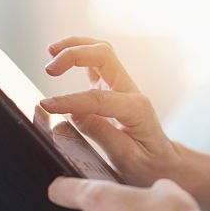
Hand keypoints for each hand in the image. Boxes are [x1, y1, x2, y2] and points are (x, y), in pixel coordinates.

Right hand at [40, 37, 182, 186]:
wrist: (162, 162)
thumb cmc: (147, 164)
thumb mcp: (127, 159)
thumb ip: (101, 135)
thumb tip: (75, 114)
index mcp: (137, 109)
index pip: (98, 98)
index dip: (70, 100)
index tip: (47, 106)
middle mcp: (131, 92)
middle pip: (104, 55)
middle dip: (74, 55)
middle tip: (49, 69)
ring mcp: (123, 87)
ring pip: (101, 51)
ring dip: (76, 46)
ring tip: (51, 51)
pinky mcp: (114, 88)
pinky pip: (97, 60)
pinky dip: (79, 52)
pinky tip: (61, 56)